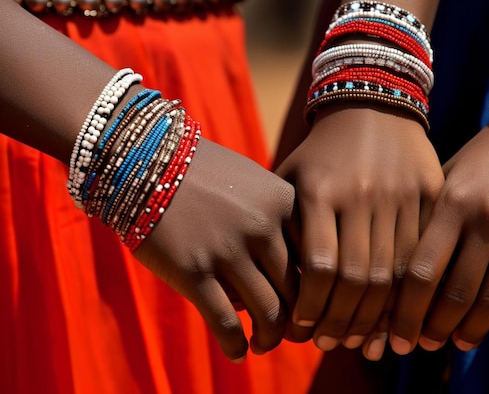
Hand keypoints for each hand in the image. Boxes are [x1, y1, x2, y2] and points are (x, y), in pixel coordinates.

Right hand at [132, 138, 298, 361]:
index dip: (319, 292)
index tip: (314, 308)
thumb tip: (298, 273)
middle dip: (299, 323)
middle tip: (295, 335)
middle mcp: (262, 228)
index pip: (317, 261)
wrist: (146, 160)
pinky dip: (235, 345)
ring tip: (263, 344)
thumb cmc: (205, 174)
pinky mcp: (192, 271)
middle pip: (297, 292)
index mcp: (284, 204)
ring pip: (268, 313)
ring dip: (269, 338)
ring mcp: (227, 250)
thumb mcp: (255, 183)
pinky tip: (237, 352)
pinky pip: (225, 322)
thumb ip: (281, 220)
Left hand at [275, 104, 443, 359]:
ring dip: (376, 316)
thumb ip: (281, 226)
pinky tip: (393, 314)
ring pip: (394, 273)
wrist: (372, 103)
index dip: (309, 307)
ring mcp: (400, 195)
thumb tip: (261, 286)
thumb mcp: (291, 178)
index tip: (300, 330)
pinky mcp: (430, 194)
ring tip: (359, 339)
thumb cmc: (321, 151)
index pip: (318, 266)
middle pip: (358, 278)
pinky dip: (409, 291)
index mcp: (321, 189)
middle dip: (342, 321)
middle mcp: (362, 194)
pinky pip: (422, 254)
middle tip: (330, 343)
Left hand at [389, 122, 488, 354]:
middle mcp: (486, 219)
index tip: (396, 335)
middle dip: (435, 327)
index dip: (406, 311)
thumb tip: (399, 275)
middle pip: (456, 293)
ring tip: (458, 343)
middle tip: (422, 346)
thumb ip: (425, 220)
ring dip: (473, 329)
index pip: (421, 271)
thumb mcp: (445, 178)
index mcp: (451, 203)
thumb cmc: (480, 159)